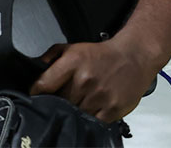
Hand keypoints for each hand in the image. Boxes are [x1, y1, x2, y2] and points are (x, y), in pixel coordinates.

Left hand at [28, 38, 159, 122]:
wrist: (134, 57)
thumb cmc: (103, 55)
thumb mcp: (74, 48)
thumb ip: (51, 56)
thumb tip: (36, 68)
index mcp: (73, 62)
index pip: (44, 84)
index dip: (36, 92)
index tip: (36, 95)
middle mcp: (85, 80)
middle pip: (59, 102)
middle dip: (59, 101)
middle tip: (66, 97)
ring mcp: (99, 96)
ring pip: (75, 114)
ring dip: (75, 111)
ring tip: (82, 101)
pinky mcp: (112, 109)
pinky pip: (92, 122)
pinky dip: (90, 118)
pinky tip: (93, 108)